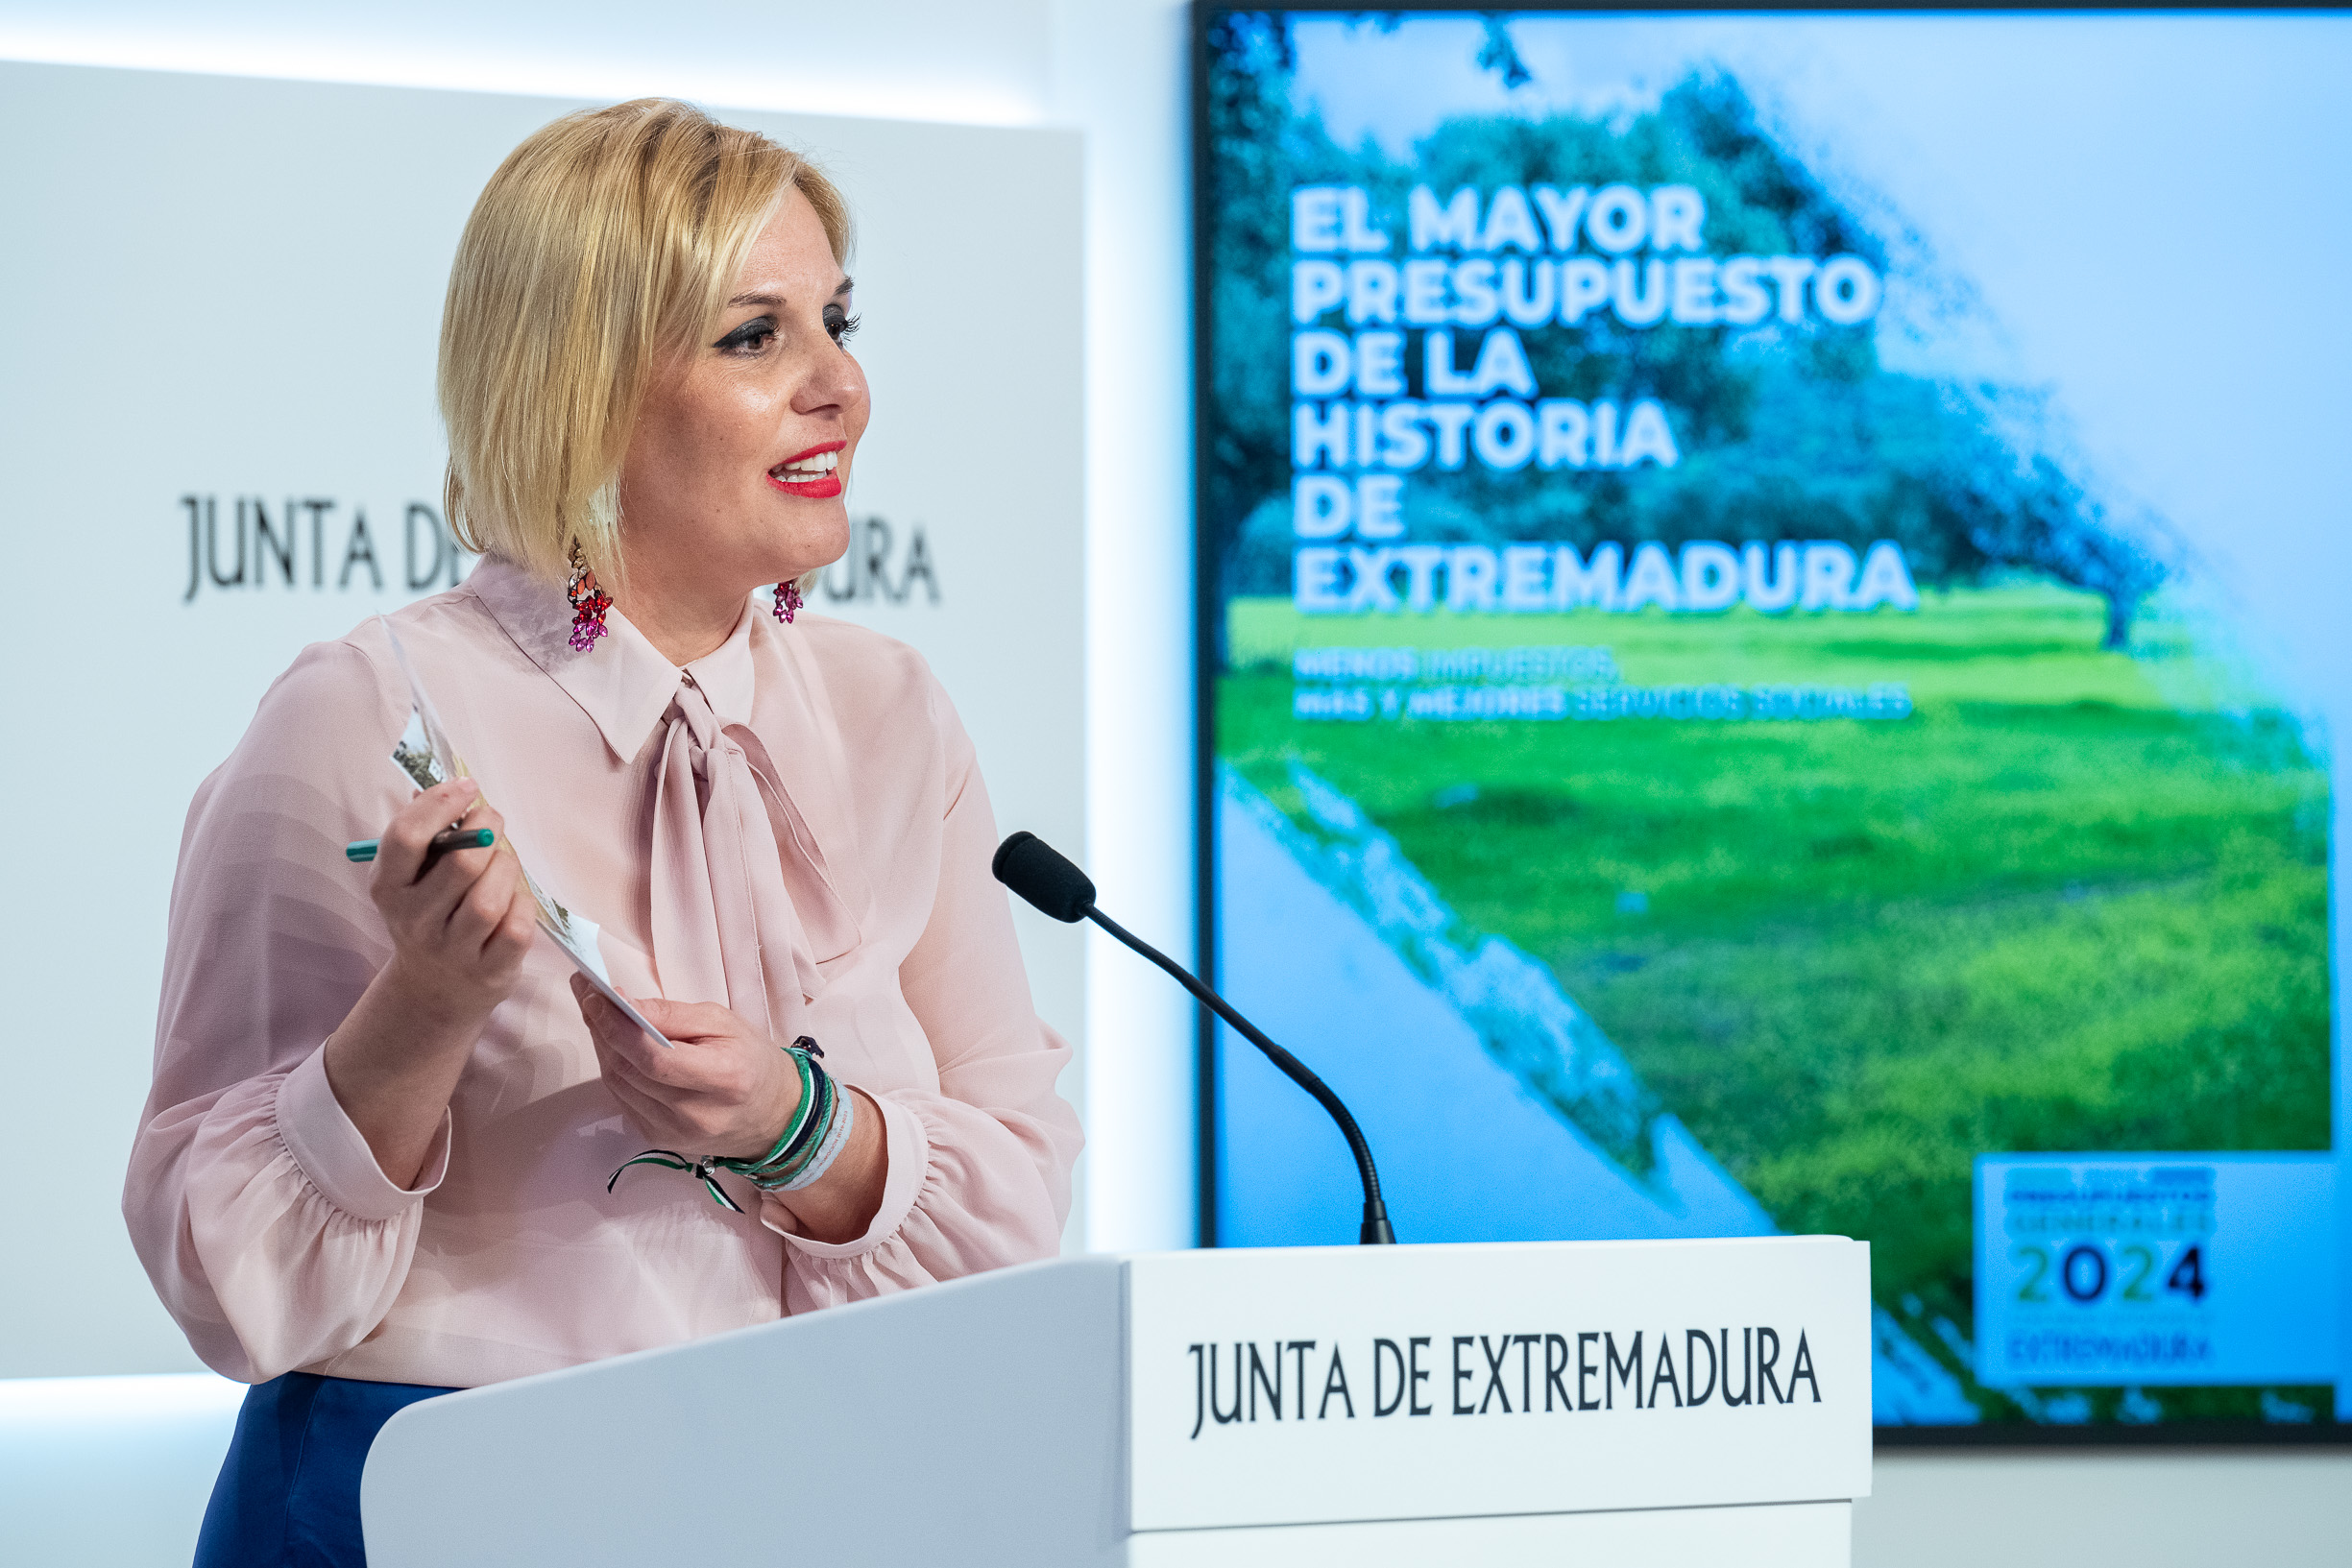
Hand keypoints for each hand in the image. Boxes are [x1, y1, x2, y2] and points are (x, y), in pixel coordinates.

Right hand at [370, 779, 537, 1025]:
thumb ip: (427, 831)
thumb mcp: (414, 875)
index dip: (440, 804)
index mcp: (388, 887)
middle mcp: (414, 921)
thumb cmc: (431, 913)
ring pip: (490, 898)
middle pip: (461, 863)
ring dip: (508, 868)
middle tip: (494, 822)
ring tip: (504, 862)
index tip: (467, 787)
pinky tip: (515, 898)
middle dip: (488, 831)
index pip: (406, 837)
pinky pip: (516, 927)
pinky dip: (523, 903)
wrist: (435, 989)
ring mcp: (451, 950)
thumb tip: (445, 784)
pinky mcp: (488, 971)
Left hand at [571, 981, 804, 1158]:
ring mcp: (673, 1132)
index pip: (655, 1058)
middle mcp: (694, 1114)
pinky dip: (613, 1067)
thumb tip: (625, 1004)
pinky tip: (612, 1043)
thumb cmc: (752, 1060)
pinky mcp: (658, 1139)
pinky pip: (623, 1098)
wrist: (772, 1116)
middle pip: (629, 1070)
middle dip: (601, 1027)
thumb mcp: (726, 1023)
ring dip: (602, 1045)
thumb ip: (675, 1015)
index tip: (596, 995)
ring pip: (618, 1084)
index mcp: (722, 1079)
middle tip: (586, 991)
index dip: (618, 1027)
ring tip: (595, 1011)